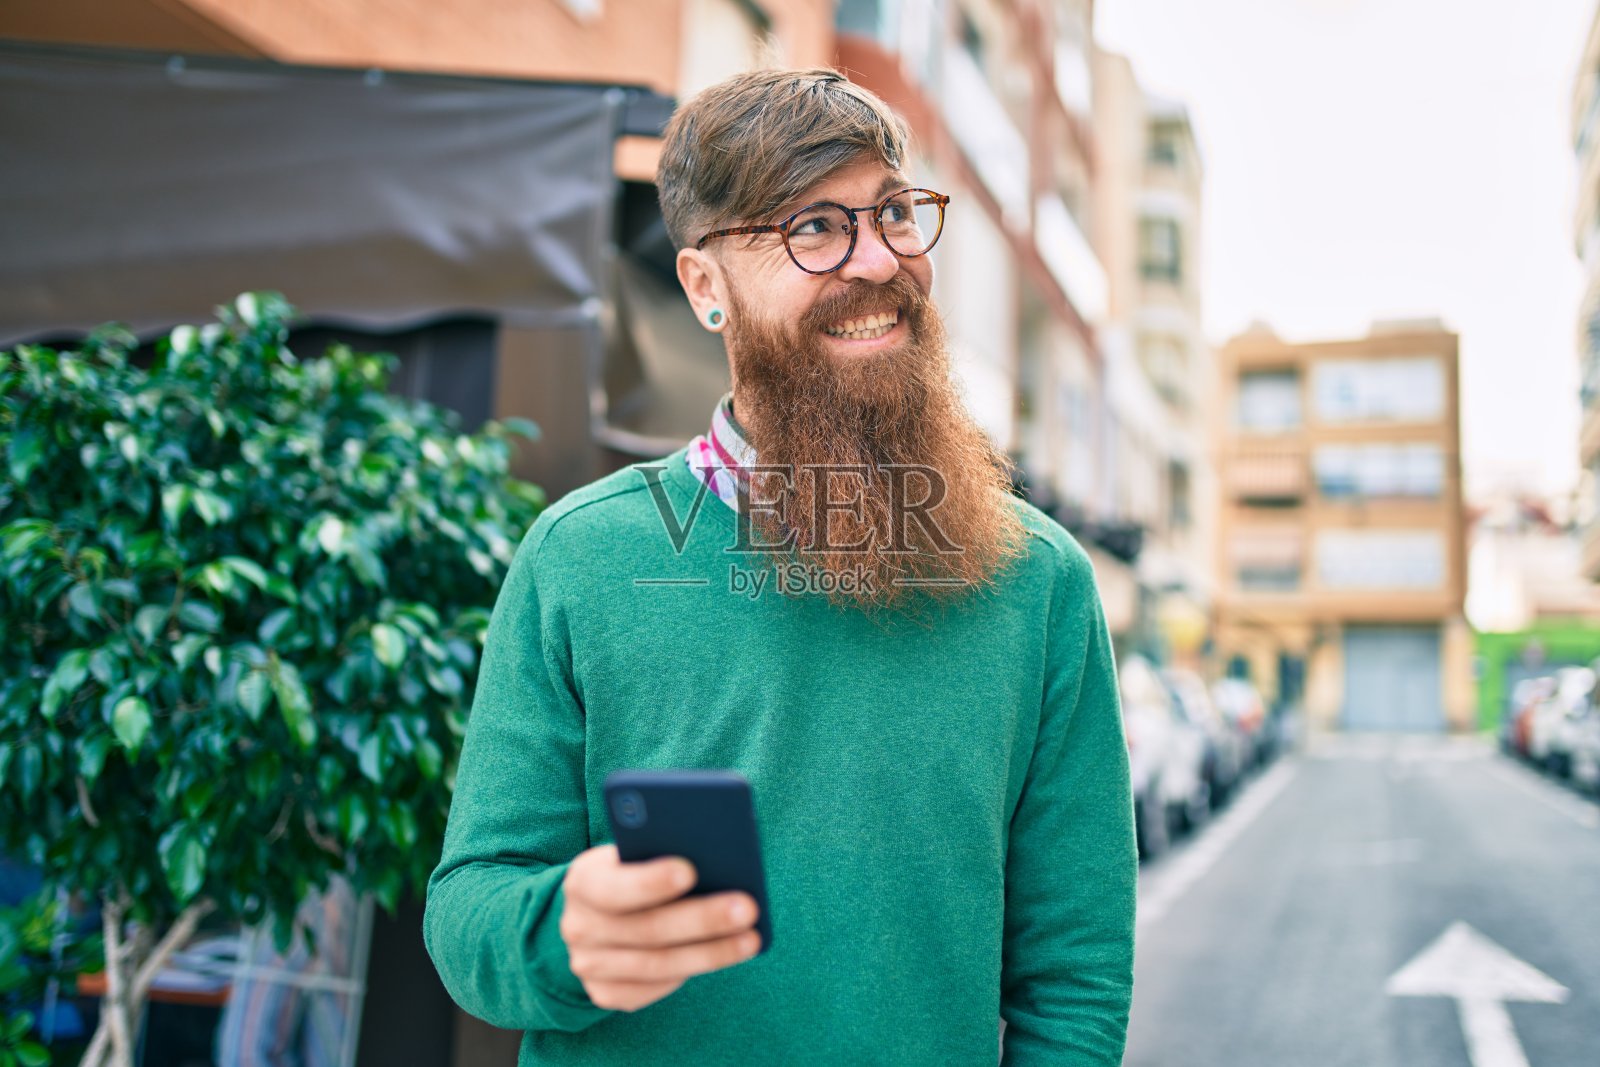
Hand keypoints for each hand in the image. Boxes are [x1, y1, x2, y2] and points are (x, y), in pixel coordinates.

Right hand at [559, 844, 761, 1012]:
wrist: (594, 914)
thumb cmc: (630, 871)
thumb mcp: (634, 853)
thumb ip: (659, 852)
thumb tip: (716, 854)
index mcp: (582, 881)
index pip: (612, 886)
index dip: (650, 881)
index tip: (690, 870)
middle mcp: (578, 927)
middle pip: (646, 930)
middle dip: (701, 919)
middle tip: (747, 908)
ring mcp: (589, 965)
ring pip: (658, 964)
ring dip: (710, 952)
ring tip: (750, 938)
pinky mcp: (606, 993)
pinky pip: (655, 987)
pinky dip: (692, 970)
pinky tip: (727, 954)